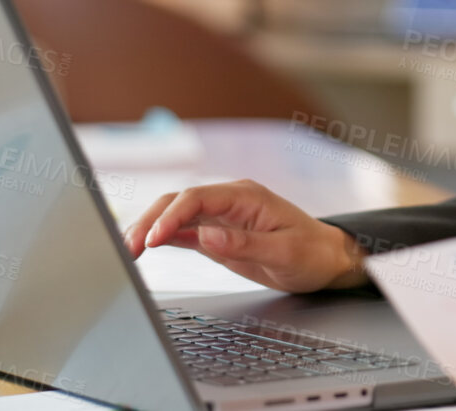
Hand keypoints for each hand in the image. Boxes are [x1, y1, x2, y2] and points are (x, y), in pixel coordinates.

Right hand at [123, 179, 371, 292]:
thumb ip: (243, 244)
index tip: (153, 240)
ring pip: (175, 216)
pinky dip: (162, 238)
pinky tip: (144, 248)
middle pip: (177, 202)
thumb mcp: (283, 253)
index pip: (196, 198)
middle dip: (149, 221)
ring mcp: (221, 217)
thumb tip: (205, 236)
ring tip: (128, 249)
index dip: (170, 217)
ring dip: (151, 229)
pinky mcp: (218, 234)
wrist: (327, 258)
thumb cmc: (311, 253)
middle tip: (129, 247)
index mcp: (245, 197)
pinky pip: (184, 231)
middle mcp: (229, 201)